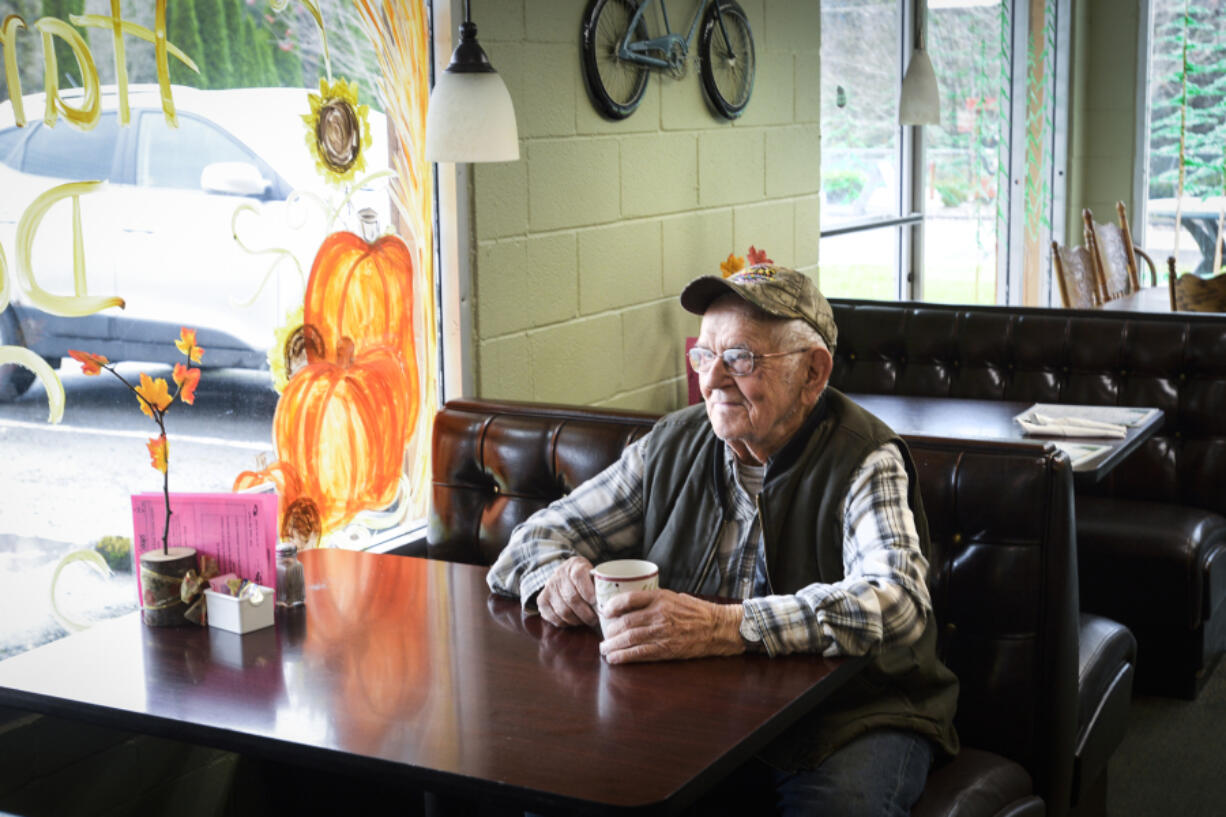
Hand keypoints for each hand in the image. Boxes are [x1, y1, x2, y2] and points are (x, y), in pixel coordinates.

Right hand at [537, 555, 598, 627]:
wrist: (564, 575)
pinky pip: (554, 618)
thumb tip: (611, 602)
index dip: (587, 591)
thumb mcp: (593, 574)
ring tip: (586, 621)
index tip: (595, 602)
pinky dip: (566, 623)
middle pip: (572, 599)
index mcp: (574, 566)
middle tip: (595, 619)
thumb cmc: (585, 578)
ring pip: (564, 611)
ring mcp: (549, 588)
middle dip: (586, 613)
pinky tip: (574, 620)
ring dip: (577, 620)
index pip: (579, 577)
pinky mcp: (542, 600)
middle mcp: (559, 575)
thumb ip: (601, 584)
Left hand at [598, 589, 743, 663]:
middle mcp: (659, 614)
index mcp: (660, 597)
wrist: (717, 627)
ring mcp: (662, 632)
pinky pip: (640, 653)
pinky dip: (624, 657)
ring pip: (629, 638)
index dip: (612, 606)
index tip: (605, 611)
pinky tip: (614, 659)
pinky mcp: (666, 649)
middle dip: (609, 631)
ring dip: (612, 645)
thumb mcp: (673, 597)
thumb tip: (628, 606)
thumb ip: (653, 600)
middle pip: (626, 622)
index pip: (629, 599)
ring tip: (604, 649)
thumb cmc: (695, 611)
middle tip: (603, 636)